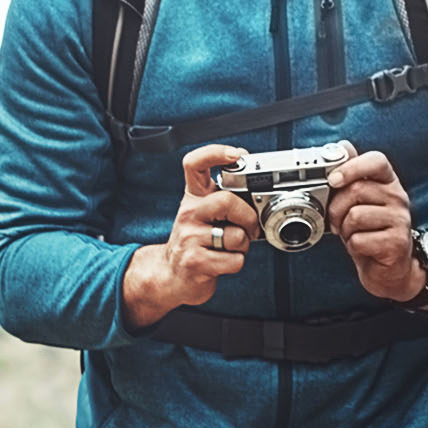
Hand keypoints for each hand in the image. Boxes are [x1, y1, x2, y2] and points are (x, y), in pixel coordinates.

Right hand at [121, 144, 253, 325]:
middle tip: (249, 229)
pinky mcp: (195, 262)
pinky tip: (223, 262)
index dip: (215, 153)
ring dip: (243, 246)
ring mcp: (189, 237)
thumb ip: (226, 201)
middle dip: (248, 217)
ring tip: (229, 248)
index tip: (237, 155)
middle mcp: (189, 213)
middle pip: (227, 201)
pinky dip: (236, 263)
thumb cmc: (195, 242)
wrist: (171, 275)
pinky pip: (234, 260)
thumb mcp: (204, 214)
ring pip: (236, 235)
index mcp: (193, 197)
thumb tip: (257, 194)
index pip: (194, 163)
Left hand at [328, 148, 426, 303]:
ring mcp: (401, 219)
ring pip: (355, 216)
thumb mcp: (359, 201)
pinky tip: (364, 248)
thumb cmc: (371, 231)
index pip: (377, 160)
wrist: (389, 268)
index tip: (333, 180)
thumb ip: (351, 175)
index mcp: (388, 182)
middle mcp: (398, 197)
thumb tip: (343, 146)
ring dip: (345, 230)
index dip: (352, 166)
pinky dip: (353, 247)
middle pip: (356, 190)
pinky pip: (360, 240)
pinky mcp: (397, 243)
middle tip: (338, 221)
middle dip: (336, 208)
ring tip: (354, 234)